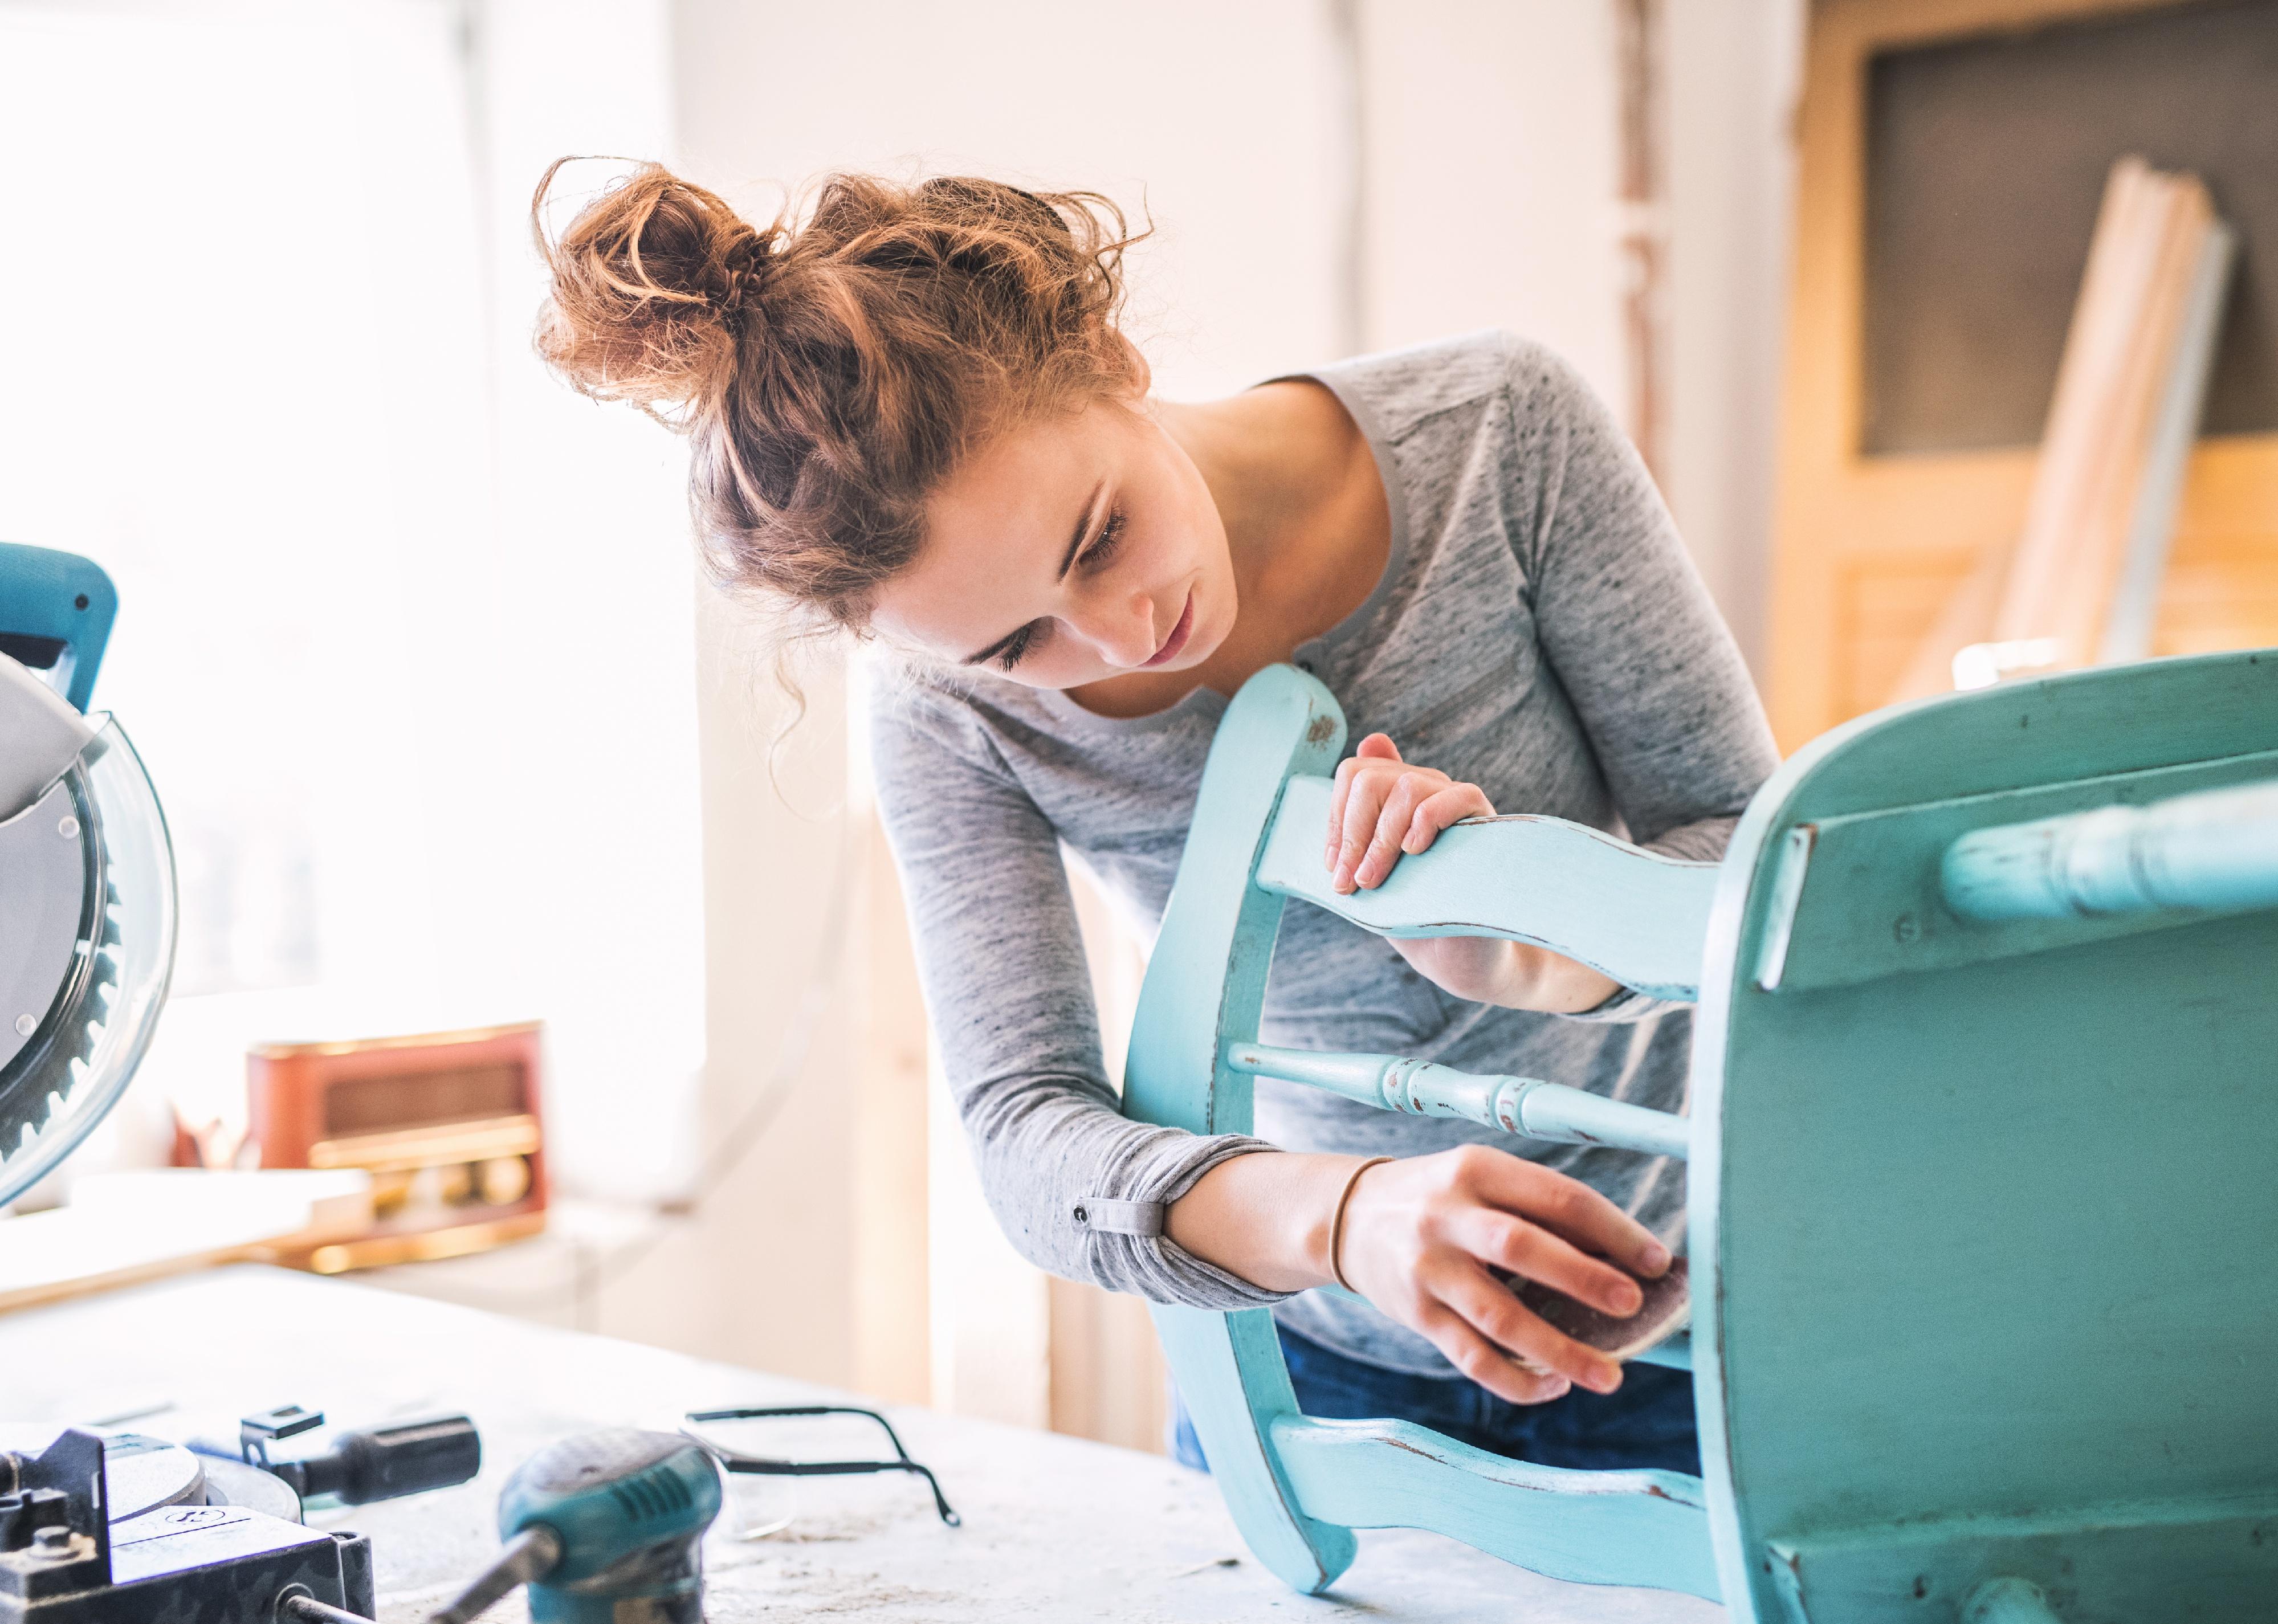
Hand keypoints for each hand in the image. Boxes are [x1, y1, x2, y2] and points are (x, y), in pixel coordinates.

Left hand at [1322, 734, 1618, 1011]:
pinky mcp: (1485, 822)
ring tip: (1374, 880)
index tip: (1333, 866)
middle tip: (1350, 882)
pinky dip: (1428, 819)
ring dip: (1381, 838)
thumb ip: (1354, 829)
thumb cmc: (1414, 912)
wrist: (1461, 955)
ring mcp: (1455, 803)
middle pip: (1372, 778)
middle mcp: (1424, 790)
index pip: (1354, 774)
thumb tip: (1342, 772)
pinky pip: (1458, 796)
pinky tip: (1415, 851)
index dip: (1335, 818)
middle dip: (1352, 833)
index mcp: (1394, 797)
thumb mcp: (1371, 870)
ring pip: (1407, 787)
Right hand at [1335, 1146, 1670, 1403]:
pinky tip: (1552, 1386)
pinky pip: (1471, 1356)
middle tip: (1633, 1305)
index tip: (1657, 1260)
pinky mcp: (1415, 1314)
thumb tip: (1624, 1258)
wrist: (1346, 1217)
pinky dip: (1516, 1379)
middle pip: (1522, 1247)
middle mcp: (1448, 1216)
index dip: (1613, 1230)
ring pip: (1499, 1316)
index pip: (1557, 1196)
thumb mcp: (1481, 1179)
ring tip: (1609, 1376)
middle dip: (1584, 1278)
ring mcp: (1428, 1268)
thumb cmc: (1441, 1199)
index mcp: (1478, 1169)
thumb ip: (1539, 1211)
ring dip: (1559, 1350)